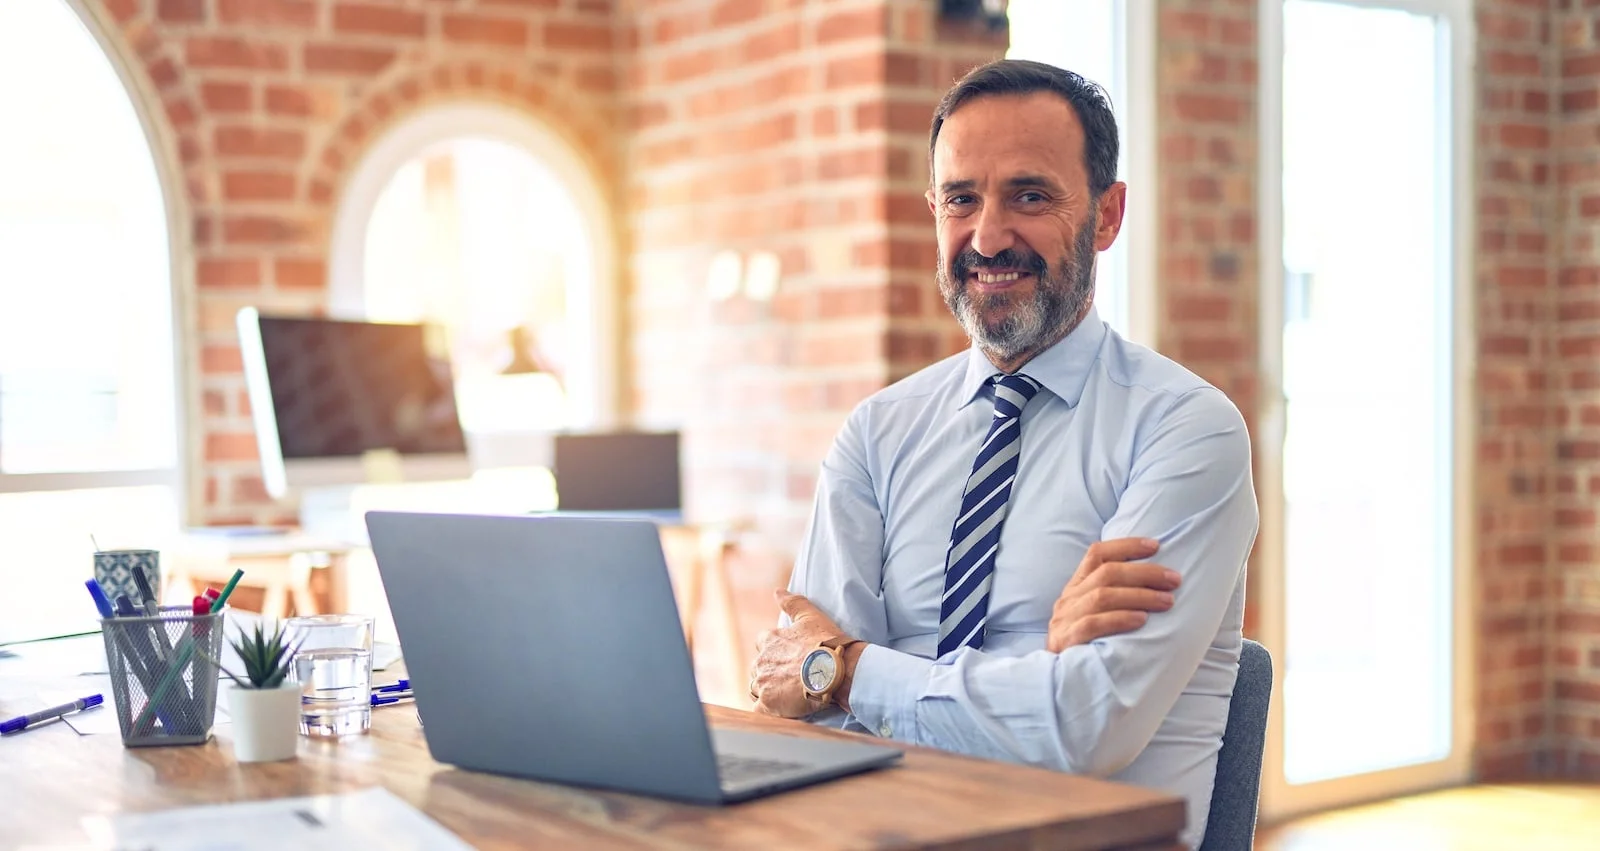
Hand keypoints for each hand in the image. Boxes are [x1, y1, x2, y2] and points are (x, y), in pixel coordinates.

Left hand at [749, 590, 849, 717]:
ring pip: (757, 688)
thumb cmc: (827, 644)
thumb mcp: (811, 616)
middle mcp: (762, 660)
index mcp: (770, 640)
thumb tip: (777, 591)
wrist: (836, 672)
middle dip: (770, 672)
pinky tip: (781, 710)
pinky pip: (759, 710)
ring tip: (788, 695)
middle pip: (758, 667)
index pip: (763, 644)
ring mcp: (763, 683)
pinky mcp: (768, 703)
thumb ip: (793, 603)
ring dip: (768, 690)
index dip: (776, 651)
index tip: (790, 658)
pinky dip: (767, 710)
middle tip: (791, 678)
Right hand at [1047, 538, 1180, 651]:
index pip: (1097, 554)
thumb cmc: (1088, 646)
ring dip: (1139, 596)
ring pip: (1102, 596)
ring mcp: (1064, 619)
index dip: (1126, 546)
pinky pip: (1093, 625)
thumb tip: (1158, 581)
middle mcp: (1068, 598)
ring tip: (1167, 601)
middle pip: (1107, 573)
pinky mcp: (1065, 641)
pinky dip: (1120, 619)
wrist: (1058, 683)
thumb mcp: (1095, 615)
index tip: (1156, 546)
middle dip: (1145, 573)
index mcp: (1076, 587)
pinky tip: (1142, 620)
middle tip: (1174, 580)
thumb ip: (1113, 597)